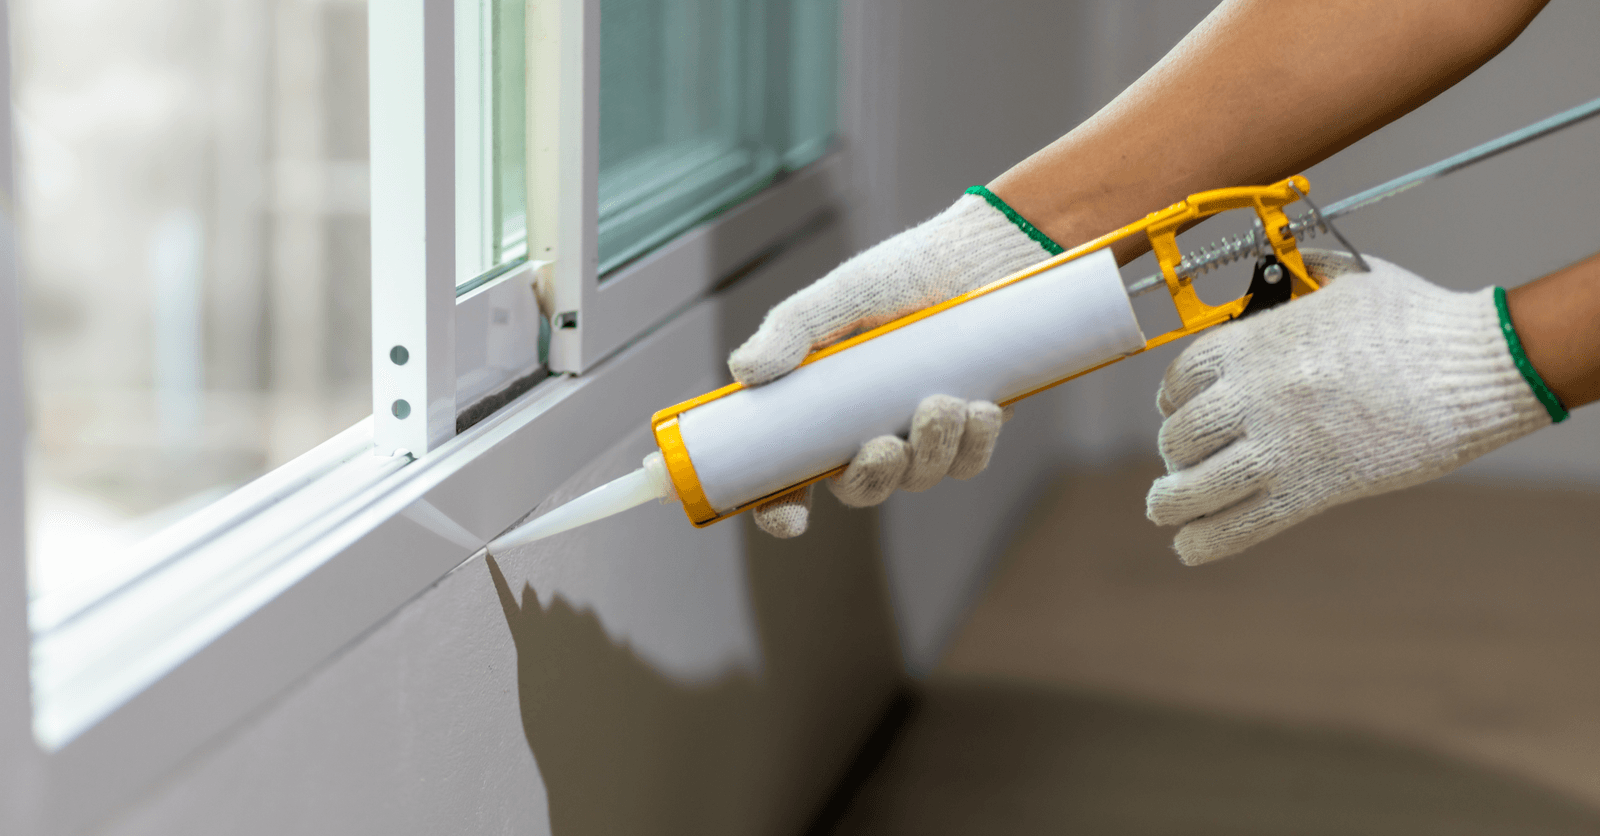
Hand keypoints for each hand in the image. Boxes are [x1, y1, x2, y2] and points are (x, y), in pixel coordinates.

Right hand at [730, 189, 1054, 536]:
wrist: (982, 253)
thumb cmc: (904, 273)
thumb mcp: (840, 297)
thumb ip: (792, 330)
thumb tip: (744, 372)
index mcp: (824, 408)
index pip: (791, 475)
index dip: (782, 508)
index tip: (789, 519)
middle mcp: (869, 428)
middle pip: (860, 488)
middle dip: (872, 479)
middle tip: (885, 446)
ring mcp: (921, 432)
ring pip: (918, 478)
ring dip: (929, 452)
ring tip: (942, 403)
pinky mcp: (971, 427)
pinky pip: (968, 462)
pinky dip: (972, 445)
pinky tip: (978, 408)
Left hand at [1147, 252, 1559, 563]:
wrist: (1474, 366)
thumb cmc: (1418, 320)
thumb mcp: (1350, 277)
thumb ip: (1306, 272)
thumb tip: (1287, 265)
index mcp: (1255, 342)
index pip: (1180, 378)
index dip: (1171, 399)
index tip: (1173, 411)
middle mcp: (1254, 394)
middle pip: (1181, 435)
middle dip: (1175, 452)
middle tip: (1182, 462)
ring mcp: (1280, 445)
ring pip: (1198, 485)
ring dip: (1172, 501)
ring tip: (1164, 508)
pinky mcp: (1312, 488)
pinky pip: (1241, 524)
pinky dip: (1207, 539)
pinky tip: (1189, 545)